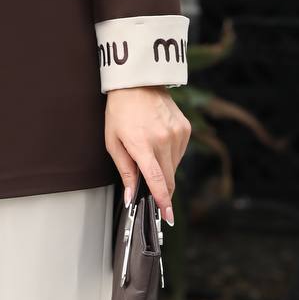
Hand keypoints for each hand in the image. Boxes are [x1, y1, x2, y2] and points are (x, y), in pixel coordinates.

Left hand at [103, 86, 190, 223]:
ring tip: (149, 153)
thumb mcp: (113, 141)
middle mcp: (163, 140)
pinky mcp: (185, 128)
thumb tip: (132, 194)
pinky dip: (170, 155)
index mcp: (142, 145)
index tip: (167, 216)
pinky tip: (159, 143)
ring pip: (174, 166)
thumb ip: (125, 170)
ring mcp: (177, 133)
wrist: (137, 82)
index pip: (157, 180)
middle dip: (162, 191)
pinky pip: (180, 152)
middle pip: (168, 178)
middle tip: (156, 196)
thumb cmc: (120, 111)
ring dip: (164, 169)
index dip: (162, 201)